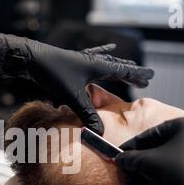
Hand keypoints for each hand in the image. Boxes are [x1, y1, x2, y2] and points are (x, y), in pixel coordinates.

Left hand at [0, 31, 153, 134]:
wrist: (32, 59)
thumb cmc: (54, 75)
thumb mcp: (73, 97)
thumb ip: (88, 114)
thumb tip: (100, 132)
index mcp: (98, 68)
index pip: (123, 72)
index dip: (137, 76)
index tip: (151, 77)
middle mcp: (93, 62)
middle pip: (117, 67)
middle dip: (131, 73)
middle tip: (144, 78)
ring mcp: (83, 60)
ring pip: (106, 63)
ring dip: (118, 67)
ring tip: (127, 68)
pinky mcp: (73, 62)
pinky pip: (93, 59)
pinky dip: (101, 57)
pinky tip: (105, 52)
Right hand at [116, 117, 183, 184]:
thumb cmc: (177, 170)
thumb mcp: (147, 161)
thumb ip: (130, 158)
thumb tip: (119, 159)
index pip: (149, 134)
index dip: (131, 146)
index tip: (119, 155)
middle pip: (158, 147)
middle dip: (139, 162)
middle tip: (126, 172)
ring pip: (166, 160)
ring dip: (147, 171)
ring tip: (134, 182)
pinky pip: (177, 169)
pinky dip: (162, 176)